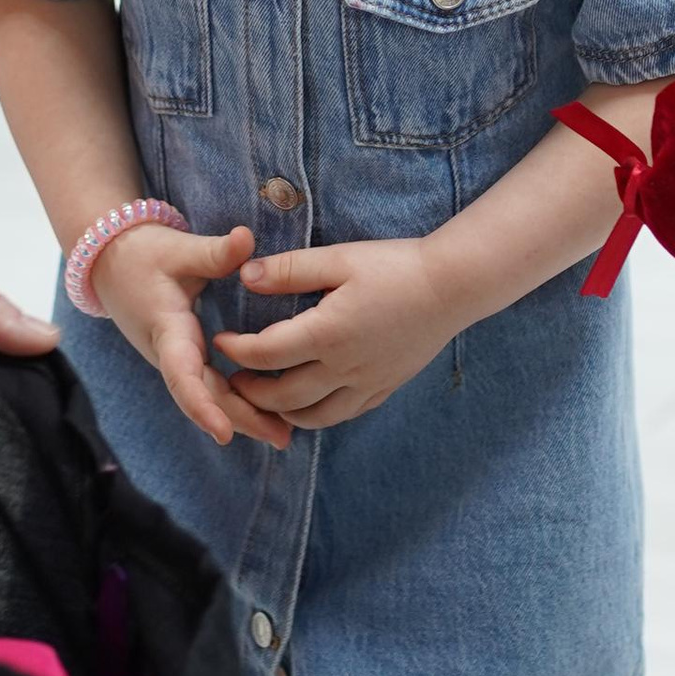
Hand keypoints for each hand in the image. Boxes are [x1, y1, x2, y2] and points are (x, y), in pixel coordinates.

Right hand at [88, 219, 291, 450]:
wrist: (111, 261)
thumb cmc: (143, 255)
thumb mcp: (178, 248)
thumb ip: (214, 251)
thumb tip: (247, 238)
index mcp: (168, 330)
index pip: (182, 376)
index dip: (201, 407)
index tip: (223, 433)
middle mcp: (170, 354)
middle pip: (203, 397)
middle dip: (240, 420)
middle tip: (282, 438)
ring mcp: (175, 360)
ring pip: (208, 396)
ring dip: (242, 416)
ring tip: (283, 434)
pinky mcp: (183, 358)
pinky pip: (208, 386)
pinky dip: (235, 402)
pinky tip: (268, 412)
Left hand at [216, 234, 458, 429]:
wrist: (453, 287)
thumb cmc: (395, 266)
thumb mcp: (339, 258)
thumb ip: (289, 270)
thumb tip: (244, 277)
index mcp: (327, 334)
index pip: (265, 354)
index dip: (236, 351)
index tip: (221, 342)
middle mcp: (344, 368)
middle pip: (283, 396)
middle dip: (250, 391)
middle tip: (233, 379)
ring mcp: (366, 383)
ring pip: (314, 416)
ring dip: (282, 412)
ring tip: (266, 398)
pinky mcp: (384, 387)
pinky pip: (344, 414)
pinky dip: (318, 415)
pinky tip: (310, 402)